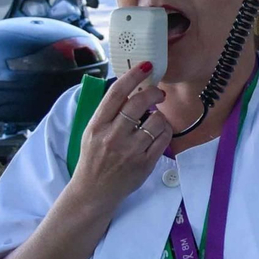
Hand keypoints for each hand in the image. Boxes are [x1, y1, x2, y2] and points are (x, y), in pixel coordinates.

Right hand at [69, 63, 171, 211]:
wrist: (93, 192)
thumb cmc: (94, 158)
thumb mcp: (92, 132)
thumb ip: (109, 112)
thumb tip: (131, 86)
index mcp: (97, 126)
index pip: (116, 94)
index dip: (133, 75)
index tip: (146, 66)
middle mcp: (112, 137)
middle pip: (139, 103)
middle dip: (154, 93)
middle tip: (158, 94)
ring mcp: (129, 152)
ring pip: (156, 120)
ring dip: (160, 116)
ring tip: (154, 120)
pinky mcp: (144, 164)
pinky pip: (164, 138)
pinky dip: (165, 131)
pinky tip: (159, 132)